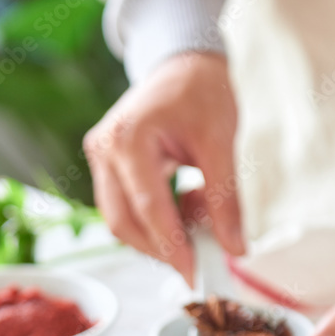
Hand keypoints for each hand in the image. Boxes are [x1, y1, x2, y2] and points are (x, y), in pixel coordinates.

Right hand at [83, 51, 243, 284]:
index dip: (171, 246)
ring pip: (121, 221)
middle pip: (124, 223)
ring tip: (197, 223)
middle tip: (198, 262)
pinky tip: (184, 209)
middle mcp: (104, 149)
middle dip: (161, 249)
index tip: (195, 272)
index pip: (148, 208)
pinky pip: (124, 208)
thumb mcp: (221, 144)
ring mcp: (99, 158)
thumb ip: (225, 200)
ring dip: (158, 236)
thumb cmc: (201, 91)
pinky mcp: (105, 167)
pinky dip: (154, 221)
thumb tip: (235, 248)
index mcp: (128, 138)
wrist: (182, 62)